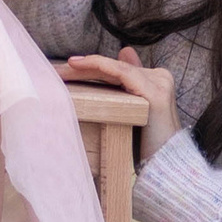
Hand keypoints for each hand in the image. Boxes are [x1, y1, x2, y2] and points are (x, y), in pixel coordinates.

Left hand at [64, 46, 179, 167]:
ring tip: (62, 70)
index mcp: (156, 80)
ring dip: (85, 67)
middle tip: (56, 69)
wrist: (165, 168)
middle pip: (115, 67)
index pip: (117, 68)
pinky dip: (98, 66)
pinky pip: (121, 73)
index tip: (66, 69)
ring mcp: (159, 83)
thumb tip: (124, 53)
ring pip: (115, 68)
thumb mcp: (133, 114)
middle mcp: (160, 77)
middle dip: (84, 68)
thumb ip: (129, 87)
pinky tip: (78, 65)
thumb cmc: (146, 147)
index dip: (92, 66)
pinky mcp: (155, 93)